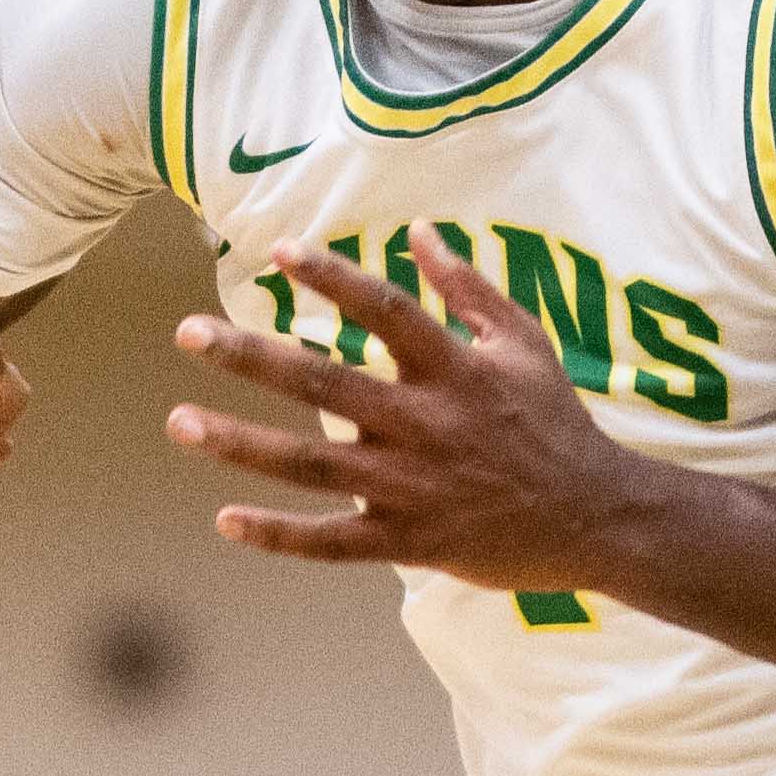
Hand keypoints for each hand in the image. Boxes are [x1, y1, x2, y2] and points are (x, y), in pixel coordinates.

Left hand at [176, 244, 634, 591]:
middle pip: (325, 383)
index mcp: (454, 370)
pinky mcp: (408, 541)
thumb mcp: (524, 343)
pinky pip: (332, 542)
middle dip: (251, 357)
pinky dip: (279, 536)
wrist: (596, 518)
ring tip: (179, 423)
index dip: (332, 279)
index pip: (385, 312)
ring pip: (311, 465)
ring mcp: (412, 487)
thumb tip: (419, 232)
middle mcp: (424, 425)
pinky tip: (225, 520)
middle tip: (188, 333)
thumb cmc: (556, 422)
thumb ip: (468, 288)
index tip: (279, 252)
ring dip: (241, 444)